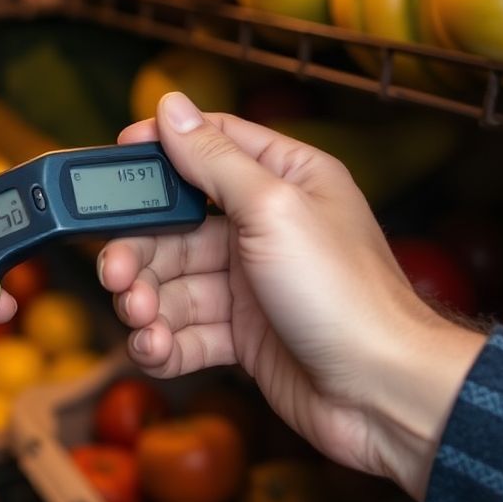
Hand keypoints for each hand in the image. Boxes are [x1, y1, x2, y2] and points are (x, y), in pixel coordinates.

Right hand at [98, 92, 484, 498]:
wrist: (385, 395)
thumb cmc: (345, 295)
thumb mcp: (273, 209)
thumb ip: (215, 160)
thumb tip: (171, 106)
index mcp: (285, 180)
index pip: (212, 144)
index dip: (161, 148)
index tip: (117, 155)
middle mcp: (266, 227)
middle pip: (176, 225)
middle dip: (139, 250)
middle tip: (117, 273)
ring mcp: (253, 285)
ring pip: (174, 283)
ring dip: (145, 302)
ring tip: (140, 319)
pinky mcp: (245, 337)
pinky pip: (186, 332)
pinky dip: (163, 342)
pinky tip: (155, 348)